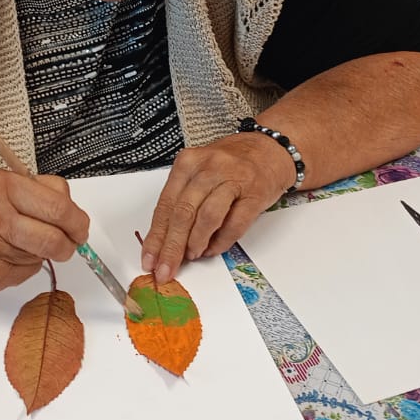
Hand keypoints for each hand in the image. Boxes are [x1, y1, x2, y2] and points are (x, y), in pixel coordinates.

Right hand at [0, 170, 88, 292]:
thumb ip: (37, 192)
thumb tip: (73, 214)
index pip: (58, 207)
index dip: (77, 221)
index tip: (80, 226)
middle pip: (55, 238)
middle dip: (69, 243)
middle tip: (69, 241)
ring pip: (42, 256)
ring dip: (41, 252)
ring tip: (15, 240)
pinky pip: (27, 272)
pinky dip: (24, 265)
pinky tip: (2, 254)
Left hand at [140, 131, 295, 282]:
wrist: (271, 150)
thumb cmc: (231, 164)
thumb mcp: (199, 171)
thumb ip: (182, 199)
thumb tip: (164, 239)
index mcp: (188, 162)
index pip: (165, 205)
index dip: (156, 237)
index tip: (149, 259)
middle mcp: (208, 168)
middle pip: (183, 213)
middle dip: (171, 247)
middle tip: (165, 270)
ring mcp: (233, 179)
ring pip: (207, 217)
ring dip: (196, 243)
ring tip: (192, 256)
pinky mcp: (254, 194)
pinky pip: (235, 224)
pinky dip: (221, 242)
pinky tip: (213, 249)